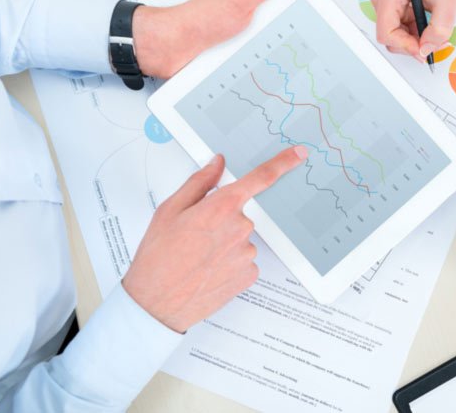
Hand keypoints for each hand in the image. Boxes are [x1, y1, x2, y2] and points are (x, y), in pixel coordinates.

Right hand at [122, 146, 307, 332]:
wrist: (156, 303)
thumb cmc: (158, 257)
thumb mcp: (170, 210)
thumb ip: (199, 182)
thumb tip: (217, 164)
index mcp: (221, 207)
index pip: (261, 178)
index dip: (283, 162)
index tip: (299, 153)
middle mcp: (240, 229)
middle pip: (240, 213)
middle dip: (221, 218)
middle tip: (195, 236)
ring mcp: (247, 253)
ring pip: (241, 237)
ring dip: (224, 242)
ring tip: (196, 257)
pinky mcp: (249, 274)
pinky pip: (243, 258)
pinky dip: (229, 261)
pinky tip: (208, 268)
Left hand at [132, 0, 303, 78]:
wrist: (170, 48)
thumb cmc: (199, 20)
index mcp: (252, 1)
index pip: (285, 4)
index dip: (300, 13)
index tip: (314, 22)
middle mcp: (246, 22)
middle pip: (279, 34)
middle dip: (288, 44)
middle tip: (294, 52)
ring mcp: (238, 43)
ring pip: (266, 54)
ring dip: (270, 63)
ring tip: (276, 69)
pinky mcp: (230, 62)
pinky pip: (250, 70)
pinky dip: (254, 74)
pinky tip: (258, 79)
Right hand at [371, 0, 455, 60]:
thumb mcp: (447, 2)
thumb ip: (438, 30)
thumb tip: (426, 51)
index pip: (386, 34)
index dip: (406, 46)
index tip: (424, 50)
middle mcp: (382, 0)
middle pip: (390, 38)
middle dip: (412, 45)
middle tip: (434, 43)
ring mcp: (386, 5)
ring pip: (396, 37)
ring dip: (415, 41)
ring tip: (434, 34)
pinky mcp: (393, 8)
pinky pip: (401, 31)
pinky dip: (415, 35)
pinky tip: (429, 28)